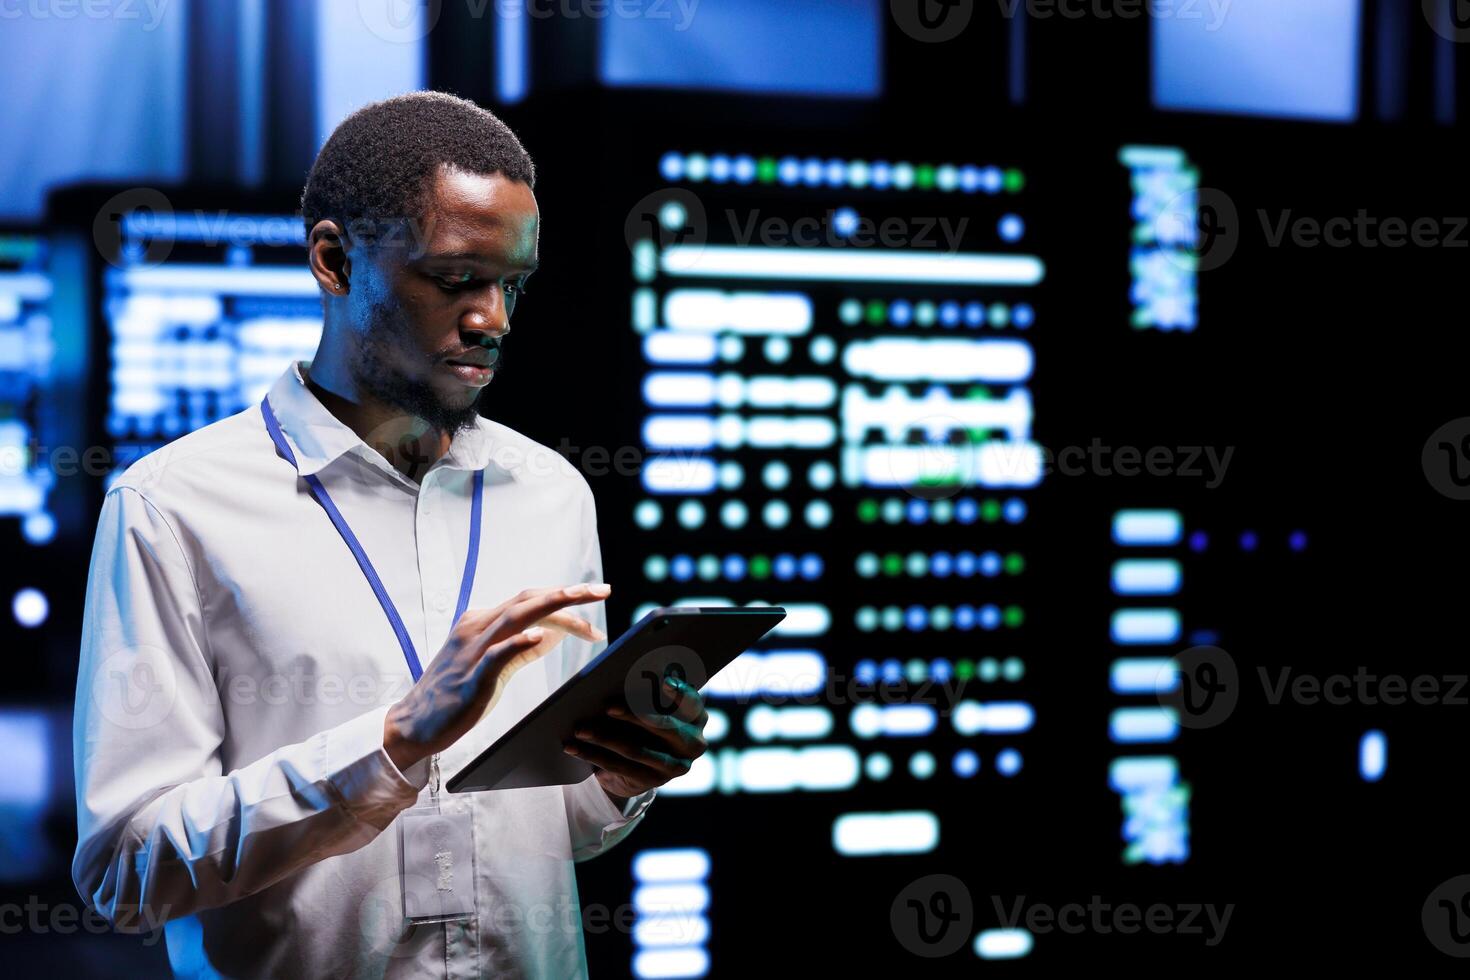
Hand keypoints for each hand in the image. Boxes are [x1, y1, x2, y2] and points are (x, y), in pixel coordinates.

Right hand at [384, 584, 610, 770]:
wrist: (415, 723)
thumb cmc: (457, 692)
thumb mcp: (493, 662)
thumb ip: (521, 645)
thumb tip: (554, 631)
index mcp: (482, 621)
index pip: (531, 600)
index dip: (565, 599)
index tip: (596, 600)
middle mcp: (477, 627)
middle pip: (528, 599)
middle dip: (568, 592)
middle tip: (602, 590)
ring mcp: (473, 650)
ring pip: (516, 616)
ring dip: (553, 605)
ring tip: (581, 599)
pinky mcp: (471, 676)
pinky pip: (497, 654)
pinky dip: (519, 641)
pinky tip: (541, 636)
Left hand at [563, 674, 708, 801]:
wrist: (645, 763)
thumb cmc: (645, 719)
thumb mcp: (653, 706)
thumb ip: (647, 693)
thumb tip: (616, 678)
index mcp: (696, 717)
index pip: (692, 703)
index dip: (680, 693)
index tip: (664, 682)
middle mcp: (693, 744)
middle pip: (664, 728)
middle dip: (633, 716)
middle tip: (607, 706)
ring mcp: (675, 767)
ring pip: (636, 750)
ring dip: (603, 738)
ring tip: (580, 729)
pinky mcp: (653, 782)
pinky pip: (620, 767)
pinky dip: (593, 756)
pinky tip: (574, 747)